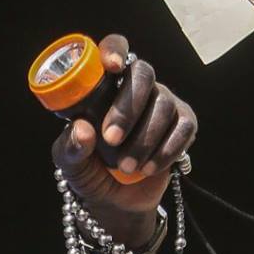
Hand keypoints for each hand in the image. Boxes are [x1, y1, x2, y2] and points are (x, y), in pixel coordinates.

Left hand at [50, 34, 197, 231]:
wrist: (115, 203)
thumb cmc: (88, 173)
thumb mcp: (70, 164)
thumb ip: (70, 147)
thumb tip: (82, 129)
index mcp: (105, 87)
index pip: (115, 51)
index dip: (115, 50)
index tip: (111, 67)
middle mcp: (137, 88)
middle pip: (143, 74)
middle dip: (128, 108)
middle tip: (111, 139)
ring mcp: (163, 104)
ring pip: (163, 105)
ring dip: (143, 140)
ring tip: (126, 167)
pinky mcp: (183, 124)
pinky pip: (183, 128)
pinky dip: (165, 150)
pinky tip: (149, 167)